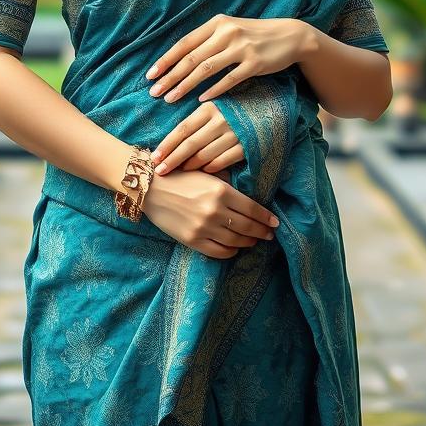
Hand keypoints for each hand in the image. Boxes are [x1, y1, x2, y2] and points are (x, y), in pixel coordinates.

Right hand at [140, 167, 279, 259]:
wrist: (150, 189)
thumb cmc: (179, 176)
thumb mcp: (206, 173)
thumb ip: (226, 183)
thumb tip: (246, 195)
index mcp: (221, 191)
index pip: (252, 209)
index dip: (266, 218)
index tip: (274, 223)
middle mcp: (214, 211)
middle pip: (247, 227)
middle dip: (261, 232)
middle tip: (269, 234)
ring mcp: (203, 228)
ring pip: (235, 240)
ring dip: (248, 242)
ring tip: (254, 240)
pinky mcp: (192, 240)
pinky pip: (219, 251)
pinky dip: (230, 251)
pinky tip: (235, 247)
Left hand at [145, 15, 305, 103]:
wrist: (290, 36)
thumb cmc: (254, 35)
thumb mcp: (230, 30)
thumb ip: (208, 40)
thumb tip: (179, 57)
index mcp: (217, 23)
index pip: (185, 43)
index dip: (166, 60)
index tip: (150, 75)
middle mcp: (227, 33)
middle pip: (191, 57)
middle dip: (170, 76)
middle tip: (155, 92)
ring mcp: (242, 48)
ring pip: (206, 69)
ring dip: (186, 85)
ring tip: (171, 99)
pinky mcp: (255, 63)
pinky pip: (229, 79)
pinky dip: (213, 90)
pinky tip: (201, 101)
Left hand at [150, 100, 243, 175]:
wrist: (269, 108)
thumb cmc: (234, 109)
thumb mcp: (214, 107)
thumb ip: (196, 119)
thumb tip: (170, 139)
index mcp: (209, 108)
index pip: (183, 129)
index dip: (167, 144)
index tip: (155, 157)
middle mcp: (220, 120)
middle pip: (190, 144)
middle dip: (173, 159)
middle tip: (160, 171)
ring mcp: (234, 134)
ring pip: (205, 155)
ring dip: (190, 166)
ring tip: (178, 173)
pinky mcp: (246, 147)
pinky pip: (222, 162)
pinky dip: (210, 168)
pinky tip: (201, 172)